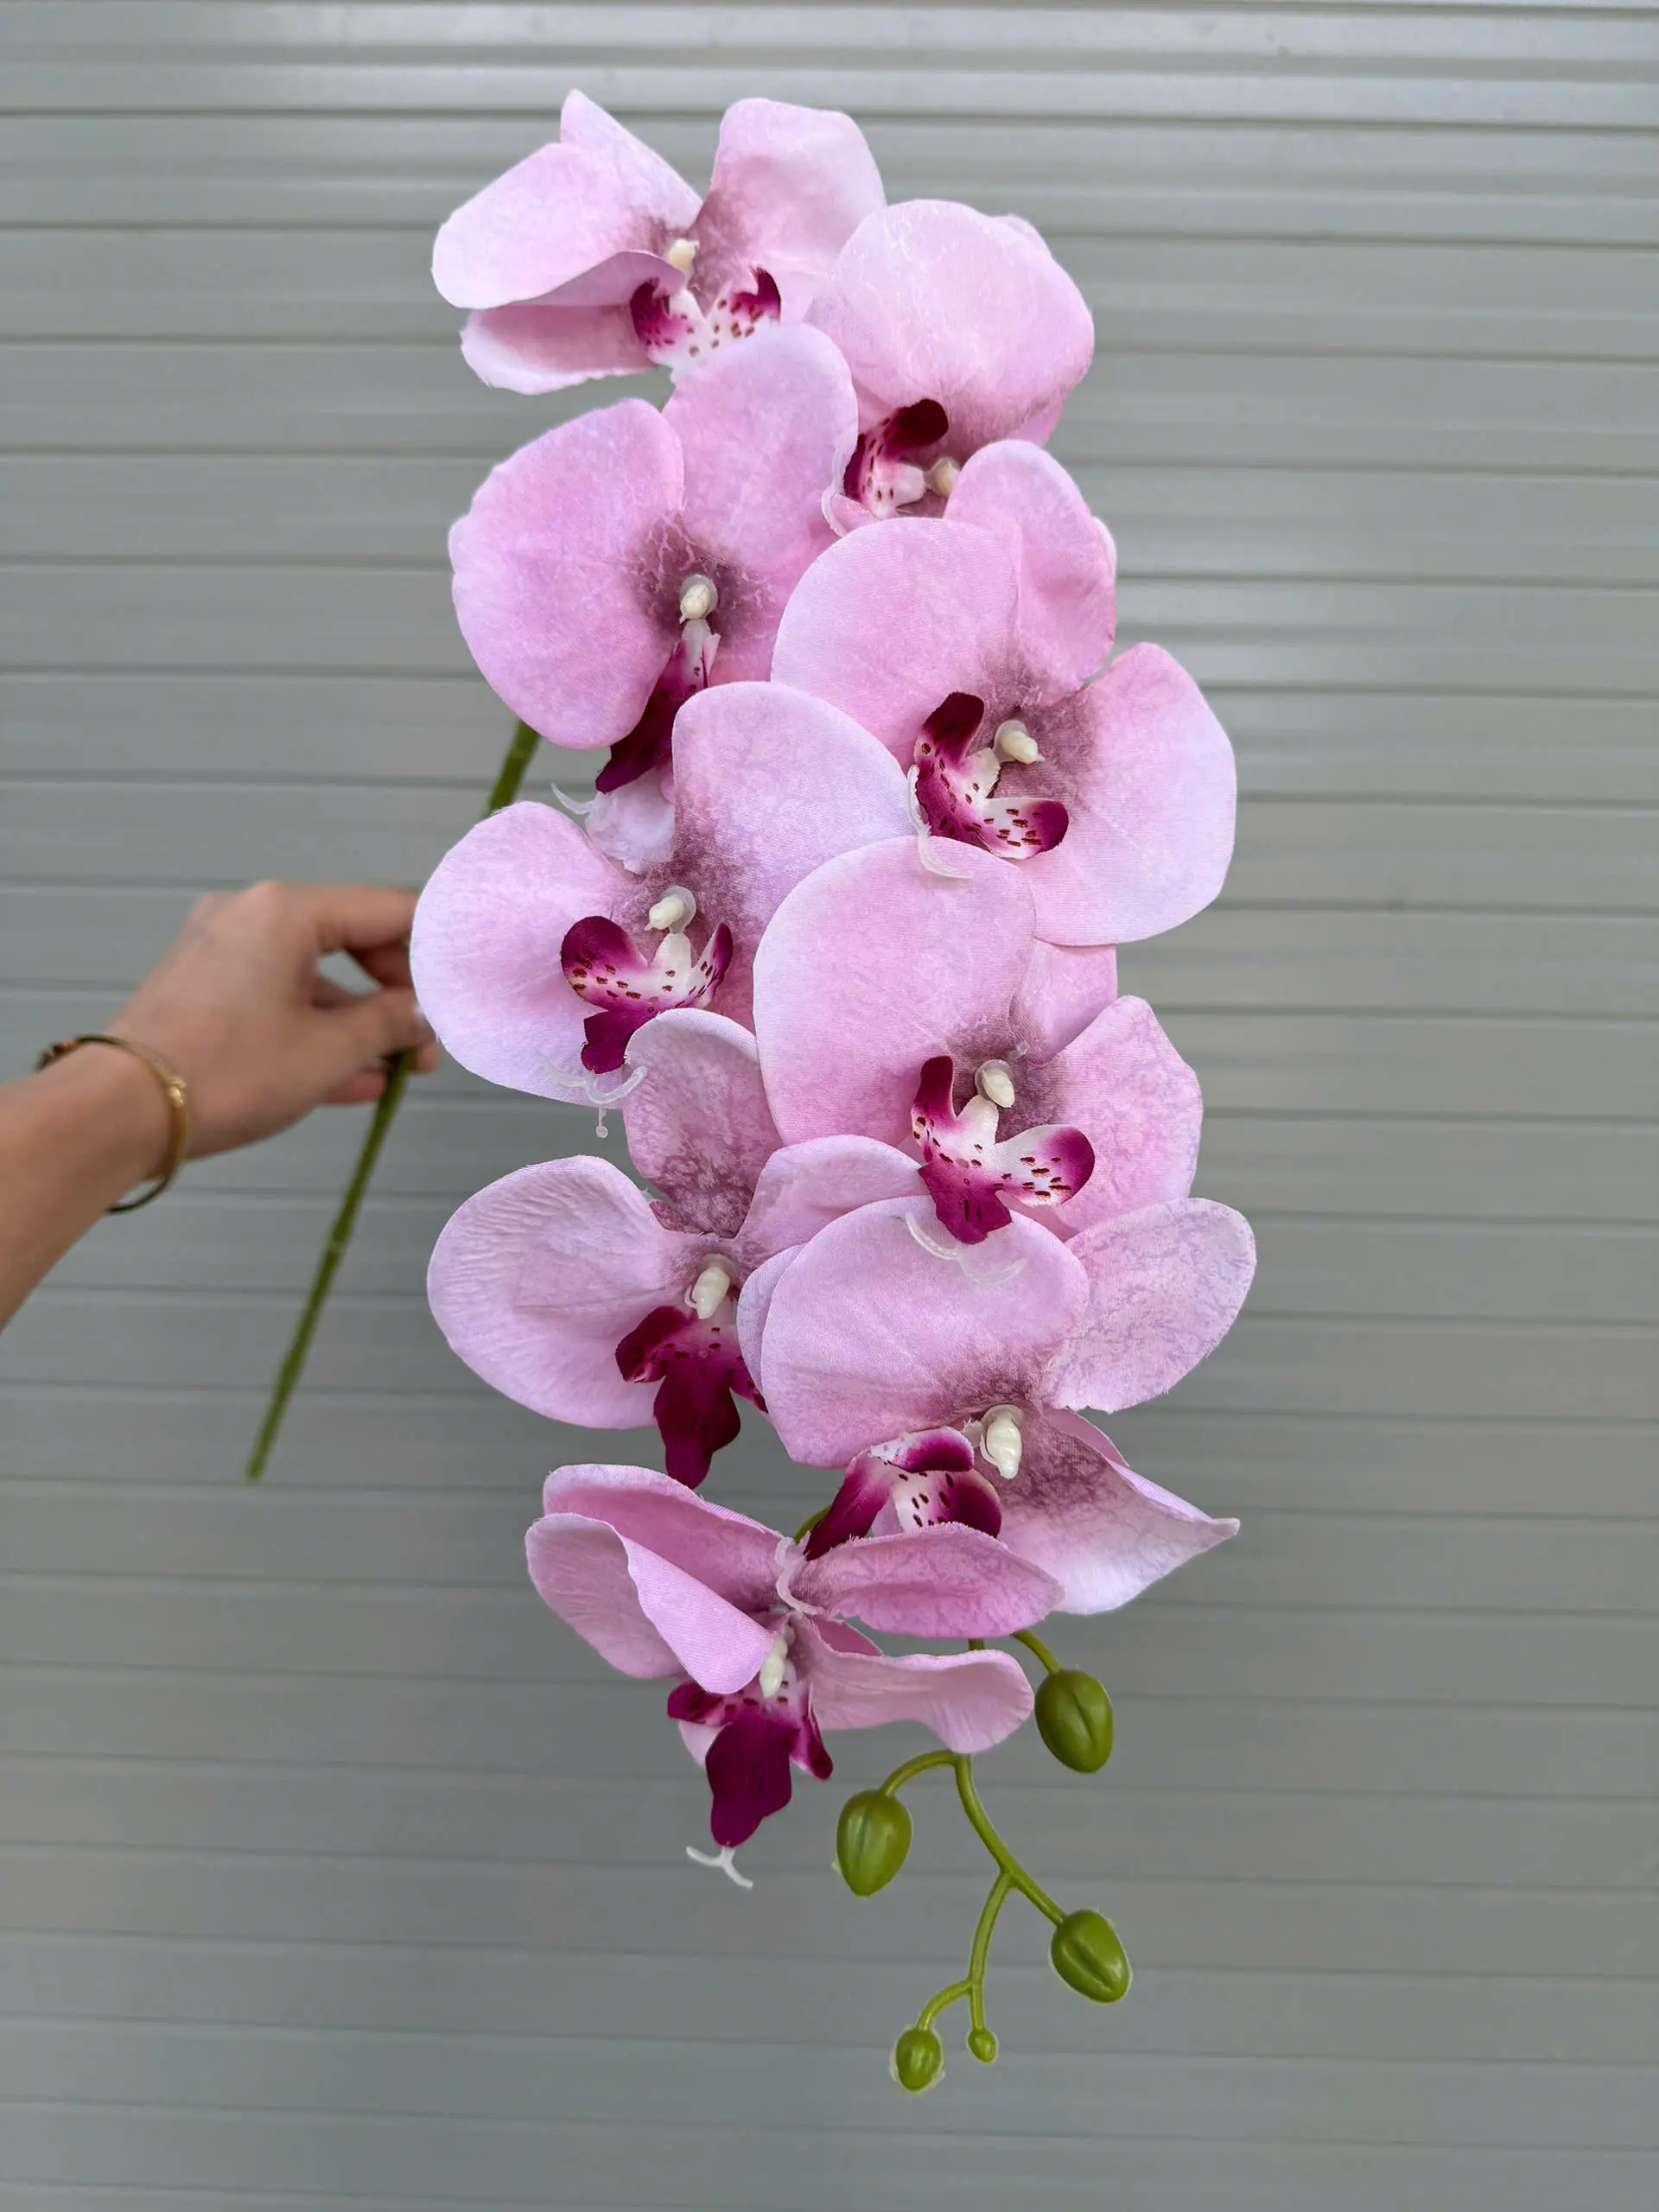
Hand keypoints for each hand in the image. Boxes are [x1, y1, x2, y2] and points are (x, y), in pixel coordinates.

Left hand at [110, 881, 438, 1163]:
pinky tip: (352, 1080)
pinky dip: (315, 1029)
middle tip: (429, 1043)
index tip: (468, 982)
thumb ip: (390, 1025)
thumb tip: (422, 1016)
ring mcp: (221, 951)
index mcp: (287, 911)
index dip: (437, 947)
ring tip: (397, 1072)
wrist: (119, 1111)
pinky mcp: (202, 988)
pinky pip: (277, 998)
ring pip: (313, 976)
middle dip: (397, 994)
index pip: (389, 909)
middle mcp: (251, 915)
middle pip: (352, 940)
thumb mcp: (329, 1052)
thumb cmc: (229, 1070)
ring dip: (360, 1021)